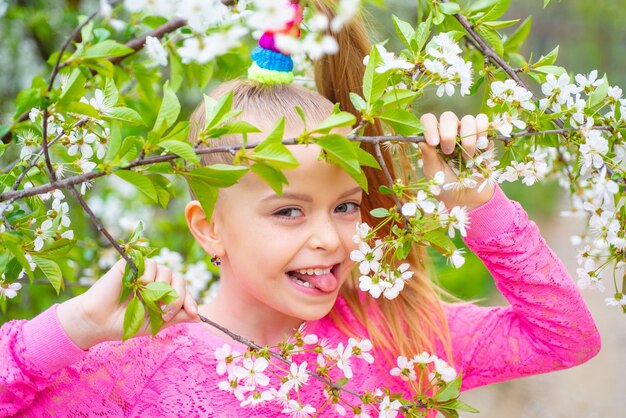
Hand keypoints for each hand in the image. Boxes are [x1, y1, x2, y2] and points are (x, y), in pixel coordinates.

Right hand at [57, 258, 198, 349]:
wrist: (99, 322)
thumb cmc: (126, 323)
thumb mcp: (155, 324)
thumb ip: (176, 317)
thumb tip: (199, 318)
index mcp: (163, 294)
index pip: (183, 291)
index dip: (190, 300)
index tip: (193, 312)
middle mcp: (157, 281)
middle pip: (179, 280)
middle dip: (177, 298)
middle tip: (164, 313)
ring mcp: (145, 272)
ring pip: (167, 271)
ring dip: (160, 289)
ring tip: (145, 301)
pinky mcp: (132, 265)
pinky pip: (150, 264)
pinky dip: (148, 276)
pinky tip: (138, 286)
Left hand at [418, 111, 494, 209]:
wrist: (467, 197)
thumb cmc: (445, 185)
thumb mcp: (433, 173)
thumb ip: (428, 156)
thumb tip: (420, 140)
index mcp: (434, 138)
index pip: (428, 121)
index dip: (429, 127)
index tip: (433, 142)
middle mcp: (450, 132)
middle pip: (448, 117)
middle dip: (448, 133)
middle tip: (449, 152)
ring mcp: (467, 133)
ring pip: (468, 119)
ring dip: (467, 138)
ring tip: (466, 157)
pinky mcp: (483, 137)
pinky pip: (483, 122)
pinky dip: (482, 130)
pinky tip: (480, 144)